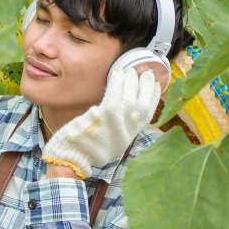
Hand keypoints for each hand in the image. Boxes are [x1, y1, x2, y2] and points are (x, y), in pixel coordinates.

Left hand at [40, 59, 163, 176]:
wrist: (73, 158)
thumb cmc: (88, 149)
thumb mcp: (113, 142)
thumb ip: (122, 127)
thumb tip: (126, 111)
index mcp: (131, 135)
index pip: (149, 112)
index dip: (153, 96)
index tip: (155, 85)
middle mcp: (129, 127)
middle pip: (144, 101)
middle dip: (146, 84)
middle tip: (145, 72)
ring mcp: (120, 120)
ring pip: (131, 94)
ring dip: (132, 79)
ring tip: (129, 70)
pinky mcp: (107, 113)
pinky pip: (116, 91)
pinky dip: (118, 80)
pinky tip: (117, 72)